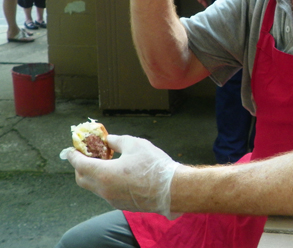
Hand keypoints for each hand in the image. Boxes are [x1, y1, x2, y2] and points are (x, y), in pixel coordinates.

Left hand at [65, 135, 180, 218]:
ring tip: (105, 161)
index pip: (80, 164)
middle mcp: (104, 189)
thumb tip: (110, 140)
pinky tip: (118, 172)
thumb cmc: (153, 165)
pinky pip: (106, 192)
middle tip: (86, 154)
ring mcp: (112, 199)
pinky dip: (105, 181)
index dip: (73, 156)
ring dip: (94, 174)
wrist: (171, 189)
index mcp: (104, 174)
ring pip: (94, 186)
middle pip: (82, 179)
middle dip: (80, 166)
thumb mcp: (135, 144)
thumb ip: (118, 141)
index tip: (70, 150)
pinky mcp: (121, 204)